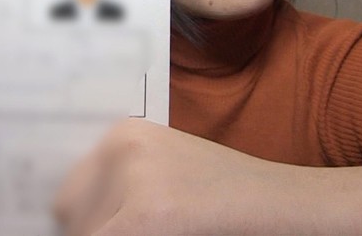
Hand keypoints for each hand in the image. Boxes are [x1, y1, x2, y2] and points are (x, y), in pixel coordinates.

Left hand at [53, 119, 312, 234]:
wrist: (292, 207)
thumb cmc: (233, 201)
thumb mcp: (170, 178)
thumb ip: (123, 189)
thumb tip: (68, 216)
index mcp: (124, 135)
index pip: (69, 191)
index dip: (83, 221)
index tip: (89, 228)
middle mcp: (121, 147)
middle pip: (69, 213)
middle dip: (93, 230)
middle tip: (133, 230)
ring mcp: (133, 180)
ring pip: (84, 232)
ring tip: (166, 230)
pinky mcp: (146, 217)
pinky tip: (167, 233)